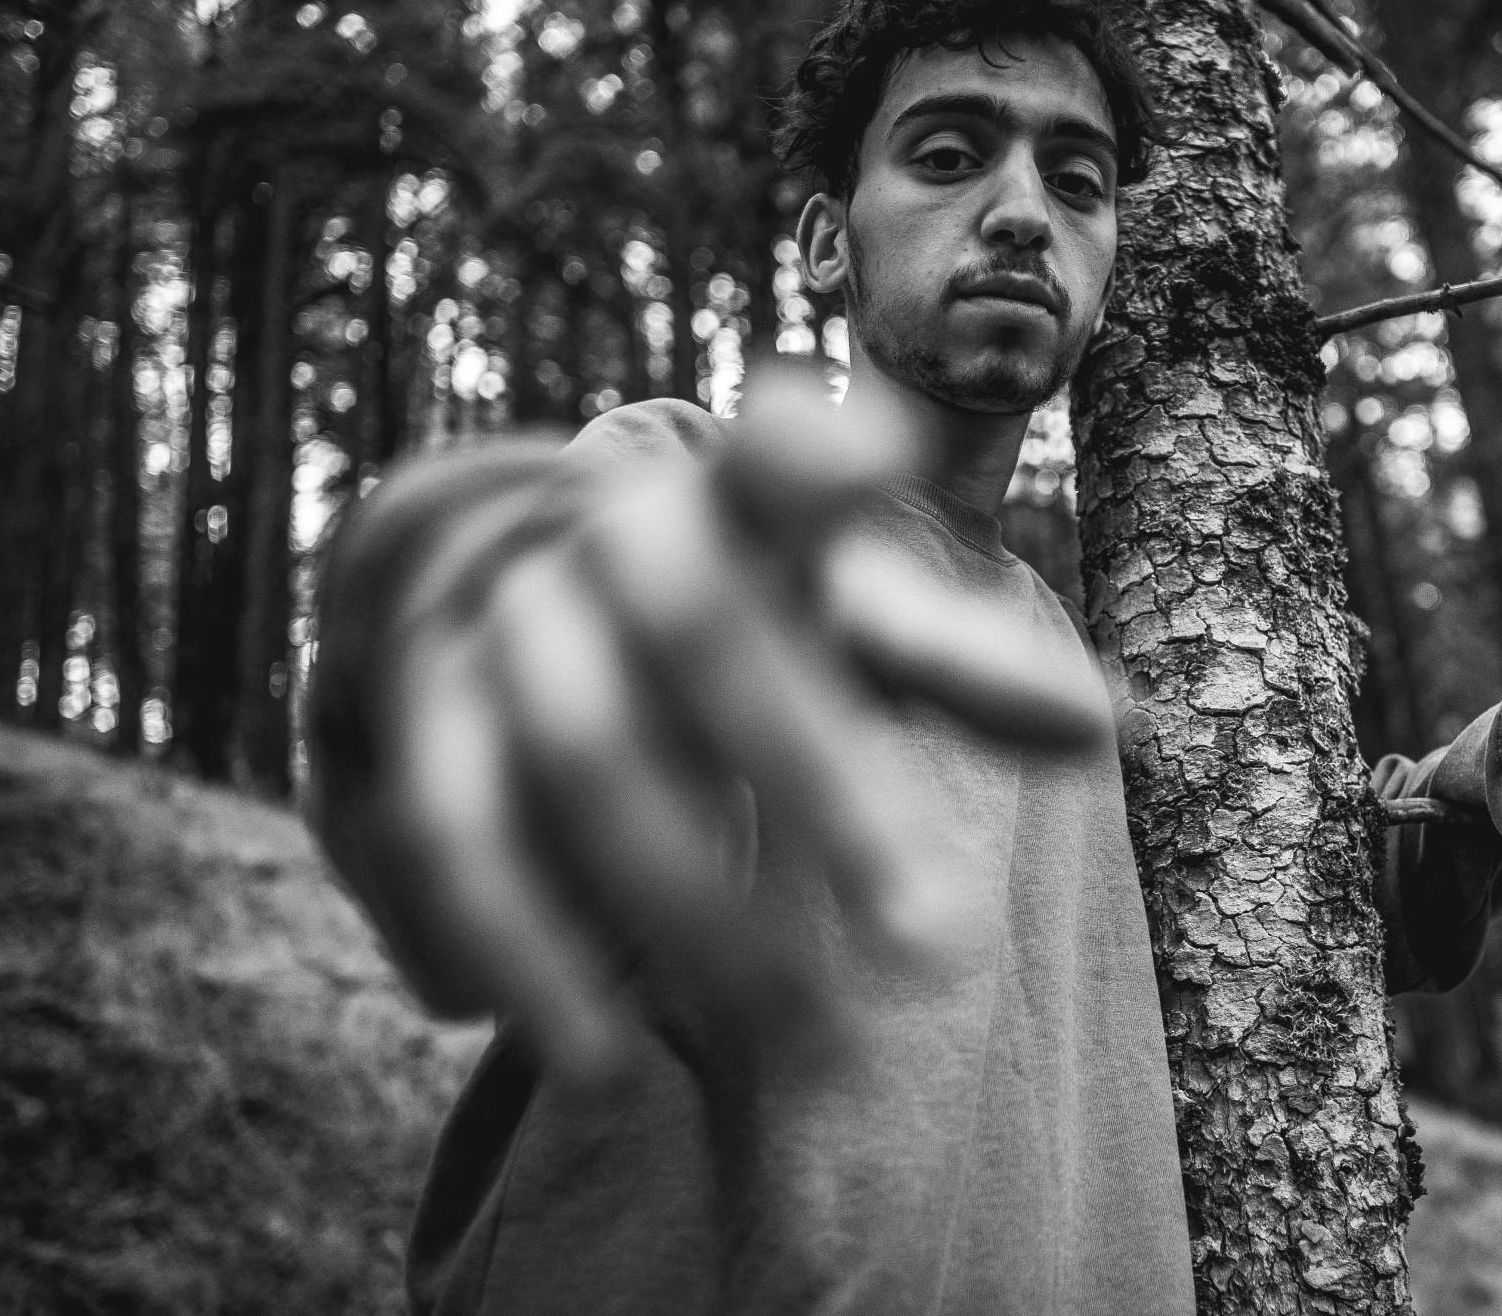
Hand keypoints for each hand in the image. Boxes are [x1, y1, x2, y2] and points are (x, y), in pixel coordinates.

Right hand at [338, 370, 1110, 1083]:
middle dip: (821, 783)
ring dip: (678, 901)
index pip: (777, 463)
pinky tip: (596, 1050)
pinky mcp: (388, 718)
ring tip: (783, 1029)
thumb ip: (952, 665)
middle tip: (938, 938)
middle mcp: (599, 536)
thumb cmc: (709, 606)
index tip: (876, 451)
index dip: (817, 457)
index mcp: (725, 503)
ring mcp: (485, 621)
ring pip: (578, 755)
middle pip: (707, 639)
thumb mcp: (831, 616)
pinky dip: (516, 947)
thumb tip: (1112, 729)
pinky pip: (444, 841)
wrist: (470, 566)